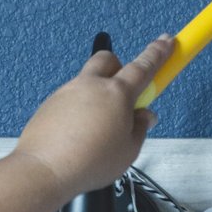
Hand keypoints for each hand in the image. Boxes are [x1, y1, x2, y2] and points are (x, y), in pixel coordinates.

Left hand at [13, 34, 174, 195]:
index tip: (167, 41)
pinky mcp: (50, 103)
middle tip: (124, 94)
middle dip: (119, 68)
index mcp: (117, 94)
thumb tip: (144, 115)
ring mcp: (67, 91)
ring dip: (97, 94)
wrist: (45, 170)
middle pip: (109, 60)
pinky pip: (70, 98)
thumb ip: (140, 128)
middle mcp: (90, 85)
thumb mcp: (129, 150)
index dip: (158, 53)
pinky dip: (78, 110)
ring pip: (87, 81)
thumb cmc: (89, 162)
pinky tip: (78, 135)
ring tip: (98, 128)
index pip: (143, 66)